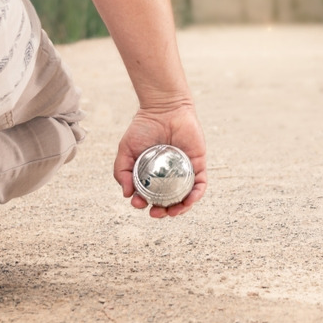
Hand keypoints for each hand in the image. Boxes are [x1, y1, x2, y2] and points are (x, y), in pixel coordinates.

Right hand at [113, 102, 206, 217]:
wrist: (163, 108)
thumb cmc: (143, 128)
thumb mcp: (126, 150)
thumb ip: (122, 171)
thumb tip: (127, 195)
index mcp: (151, 176)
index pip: (149, 196)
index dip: (144, 204)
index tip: (139, 204)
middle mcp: (168, 176)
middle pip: (168, 201)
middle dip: (163, 212)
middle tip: (156, 213)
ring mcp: (184, 171)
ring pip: (185, 197)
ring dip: (180, 209)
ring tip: (173, 212)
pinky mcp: (198, 164)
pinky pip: (200, 184)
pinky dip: (196, 195)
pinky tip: (188, 201)